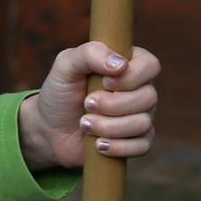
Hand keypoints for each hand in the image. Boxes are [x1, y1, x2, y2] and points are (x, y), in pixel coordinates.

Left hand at [17, 41, 160, 171]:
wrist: (50, 129)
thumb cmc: (60, 92)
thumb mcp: (66, 65)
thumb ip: (90, 53)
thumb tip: (121, 64)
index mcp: (127, 65)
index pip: (150, 65)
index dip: (130, 76)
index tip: (104, 82)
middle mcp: (139, 90)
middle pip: (148, 97)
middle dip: (112, 104)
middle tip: (86, 104)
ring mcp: (141, 116)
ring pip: (143, 123)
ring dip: (108, 126)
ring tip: (85, 124)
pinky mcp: (137, 141)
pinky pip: (142, 146)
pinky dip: (117, 146)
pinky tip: (98, 144)